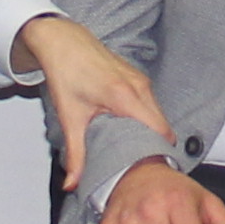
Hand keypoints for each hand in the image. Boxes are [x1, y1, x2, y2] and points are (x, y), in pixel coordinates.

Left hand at [17, 11, 169, 192]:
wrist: (62, 41)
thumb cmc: (66, 72)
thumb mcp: (70, 118)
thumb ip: (76, 154)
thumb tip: (72, 183)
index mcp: (126, 96)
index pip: (161, 131)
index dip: (159, 152)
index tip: (150, 168)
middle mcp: (139, 86)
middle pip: (162, 126)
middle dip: (154, 145)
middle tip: (139, 164)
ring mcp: (141, 80)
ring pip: (157, 114)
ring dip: (149, 132)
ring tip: (132, 149)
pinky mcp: (137, 77)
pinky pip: (150, 104)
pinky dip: (144, 119)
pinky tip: (127, 129)